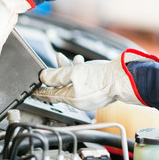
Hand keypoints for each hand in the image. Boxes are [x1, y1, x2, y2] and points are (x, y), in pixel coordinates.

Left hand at [33, 49, 158, 110]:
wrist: (125, 78)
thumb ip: (56, 75)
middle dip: (54, 76)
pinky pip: (82, 81)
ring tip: (62, 59)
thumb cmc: (103, 78)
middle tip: (48, 69)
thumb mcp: (74, 73)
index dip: (40, 91)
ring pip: (71, 82)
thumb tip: (43, 76)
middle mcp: (79, 101)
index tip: (33, 90)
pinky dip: (78, 71)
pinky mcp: (96, 90)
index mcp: (71, 99)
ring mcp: (88, 96)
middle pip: (60, 88)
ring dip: (66, 70)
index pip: (50, 96)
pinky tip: (78, 61)